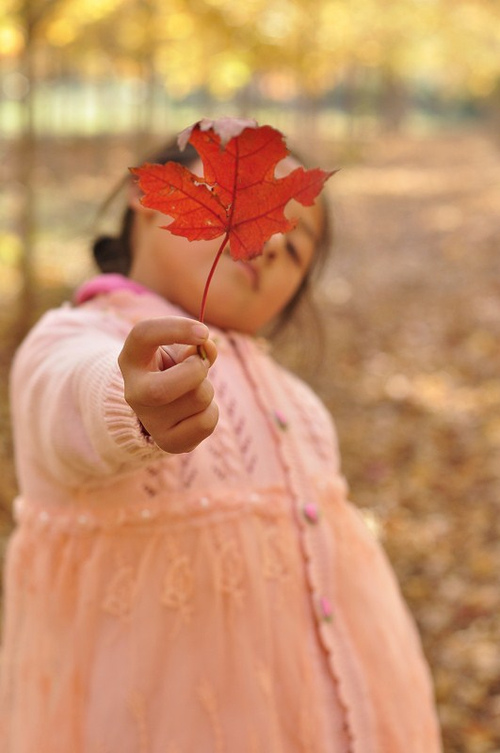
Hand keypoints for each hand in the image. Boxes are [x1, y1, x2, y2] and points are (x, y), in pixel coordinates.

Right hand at [118, 317, 217, 452]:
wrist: (162, 409)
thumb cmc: (173, 370)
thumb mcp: (179, 351)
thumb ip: (195, 345)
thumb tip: (208, 348)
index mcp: (132, 360)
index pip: (142, 335)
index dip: (176, 328)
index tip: (203, 332)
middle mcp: (133, 392)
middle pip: (161, 390)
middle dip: (194, 373)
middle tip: (200, 367)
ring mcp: (149, 421)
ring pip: (197, 399)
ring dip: (207, 389)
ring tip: (195, 391)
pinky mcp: (168, 441)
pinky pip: (206, 423)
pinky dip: (211, 412)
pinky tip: (196, 411)